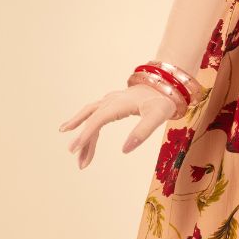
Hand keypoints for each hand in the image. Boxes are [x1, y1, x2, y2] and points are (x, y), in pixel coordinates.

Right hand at [58, 83, 184, 168]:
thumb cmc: (162, 101)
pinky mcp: (112, 104)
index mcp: (119, 104)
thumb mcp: (157, 117)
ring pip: (90, 117)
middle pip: (90, 119)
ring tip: (74, 151)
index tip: (75, 148)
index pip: (97, 120)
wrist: (165, 84)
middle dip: (81, 138)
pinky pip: (95, 115)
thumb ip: (141, 132)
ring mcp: (110, 101)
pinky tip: (84, 136)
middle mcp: (111, 101)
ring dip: (82, 133)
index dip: (85, 134)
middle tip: (72, 154)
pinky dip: (87, 126)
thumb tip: (124, 150)